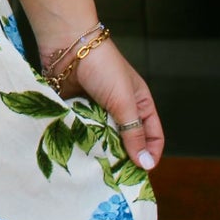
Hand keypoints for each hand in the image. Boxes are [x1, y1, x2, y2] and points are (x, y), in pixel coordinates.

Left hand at [66, 40, 163, 171]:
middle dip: (122, 156)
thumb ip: (133, 132)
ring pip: (102, 139)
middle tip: (114, 175)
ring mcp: (97, 109)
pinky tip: (77, 151)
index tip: (140, 173)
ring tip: (95, 166)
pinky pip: (81, 131)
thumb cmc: (102, 67)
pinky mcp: (76, 109)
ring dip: (99, 150)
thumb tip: (145, 164)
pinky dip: (80, 140)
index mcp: (139, 103)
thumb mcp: (124, 101)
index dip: (150, 154)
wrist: (67, 44)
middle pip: (126, 141)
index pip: (152, 135)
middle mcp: (120, 108)